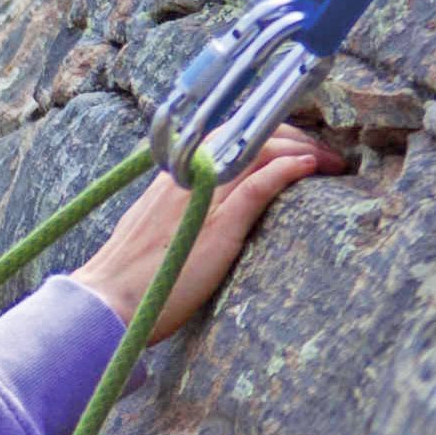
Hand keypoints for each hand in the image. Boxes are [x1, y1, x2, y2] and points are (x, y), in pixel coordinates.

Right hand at [69, 128, 338, 344]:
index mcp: (174, 173)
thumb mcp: (154, 226)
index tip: (296, 147)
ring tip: (328, 164)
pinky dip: (288, 170)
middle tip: (324, 157)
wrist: (106, 302)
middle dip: (295, 136)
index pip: (229, 133)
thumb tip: (208, 206)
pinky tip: (309, 168)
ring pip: (260, 151)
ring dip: (303, 149)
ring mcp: (203, 197)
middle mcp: (188, 174)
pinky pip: (257, 185)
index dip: (268, 133)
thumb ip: (180, 207)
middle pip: (250, 133)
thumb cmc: (130, 276)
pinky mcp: (217, 226)